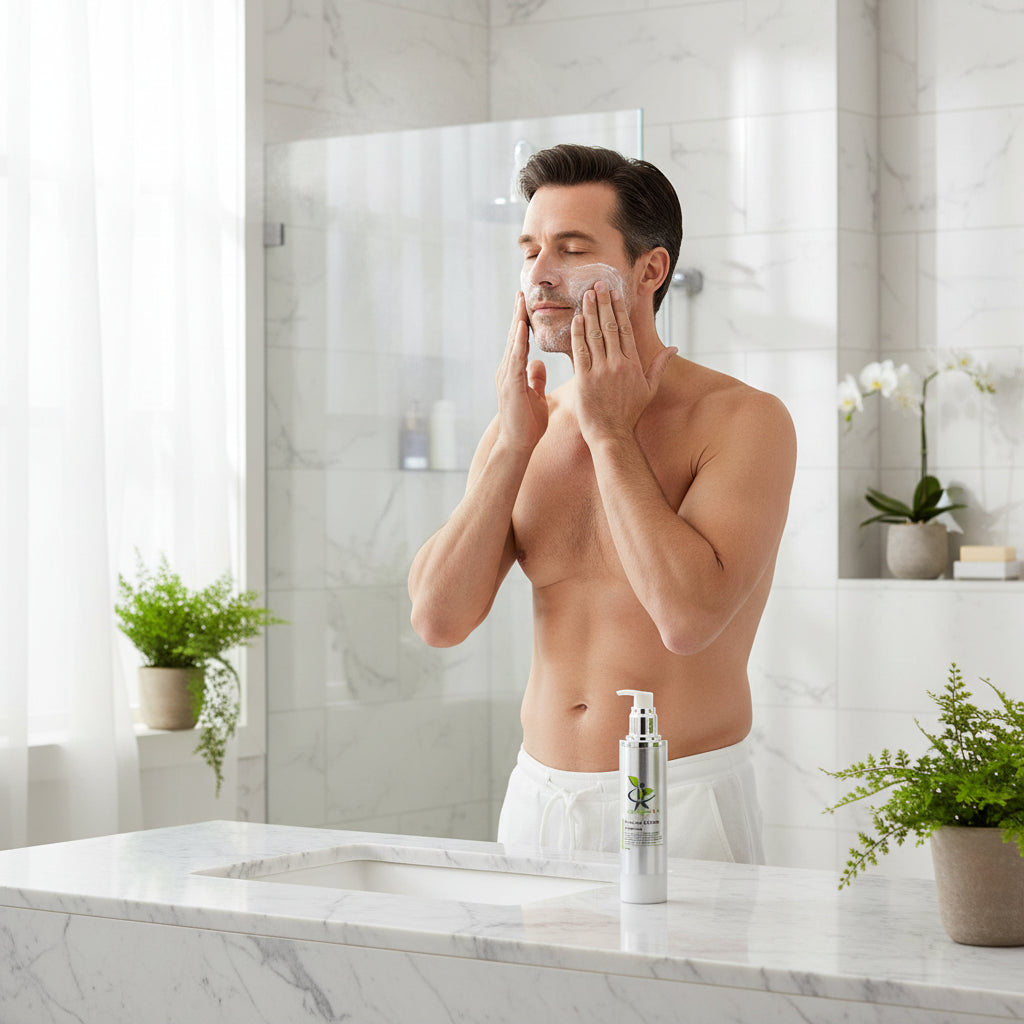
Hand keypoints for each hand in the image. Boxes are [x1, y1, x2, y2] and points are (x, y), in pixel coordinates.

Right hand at [495, 291, 548, 452]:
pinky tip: (521, 327)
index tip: (527, 306)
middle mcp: (507, 371)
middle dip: (517, 316)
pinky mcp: (510, 384)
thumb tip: (538, 363)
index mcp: (515, 373)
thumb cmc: (527, 425)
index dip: (523, 324)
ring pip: (512, 344)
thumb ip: (535, 378)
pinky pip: (515, 358)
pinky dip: (518, 342)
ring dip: (517, 322)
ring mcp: (507, 377)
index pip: (520, 343)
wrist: (517, 445)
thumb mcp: (536, 396)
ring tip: (520, 302)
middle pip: (513, 338)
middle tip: (521, 293)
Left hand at [571, 281, 674, 443]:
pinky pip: (581, 351)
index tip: (614, 293)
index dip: (618, 309)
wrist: (611, 434)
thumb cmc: (629, 413)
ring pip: (595, 335)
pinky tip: (577, 318)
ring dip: (590, 312)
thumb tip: (674, 348)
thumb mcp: (649, 389)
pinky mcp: (584, 379)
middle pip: (610, 327)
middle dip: (603, 303)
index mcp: (633, 364)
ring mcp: (600, 371)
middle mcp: (618, 364)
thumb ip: (659, 365)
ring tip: (586, 295)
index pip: (626, 329)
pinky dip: (578, 333)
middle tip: (598, 284)